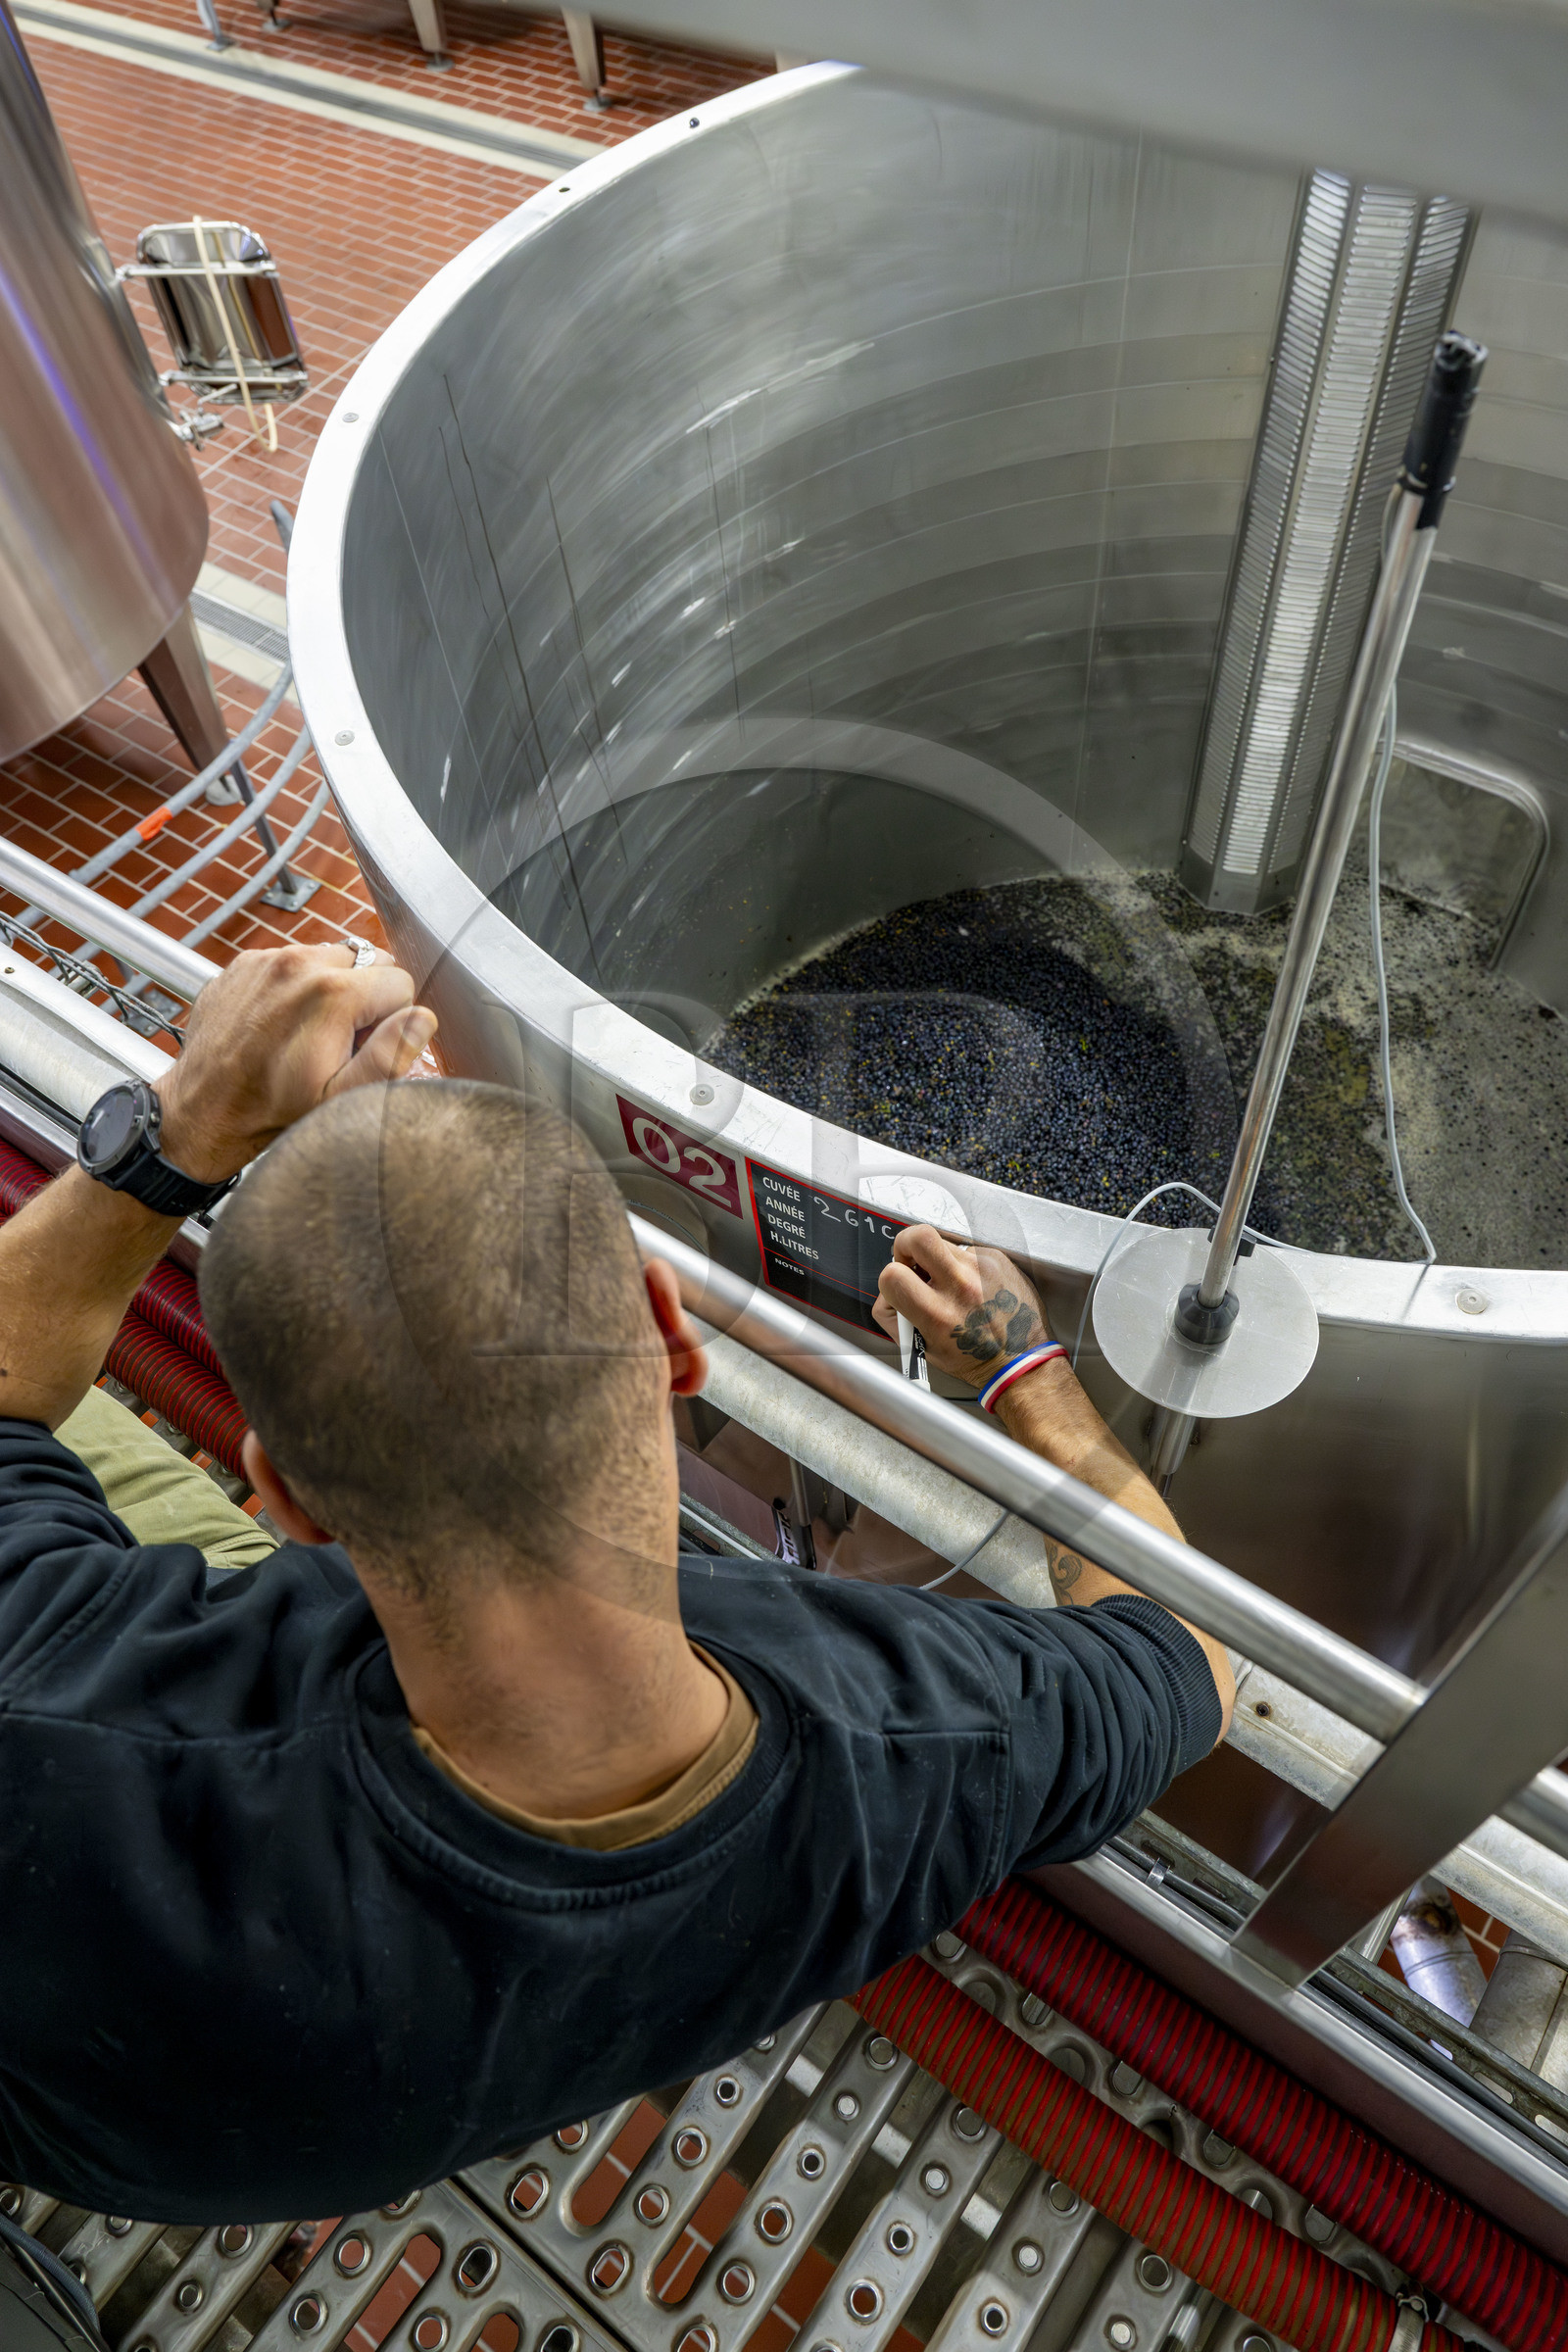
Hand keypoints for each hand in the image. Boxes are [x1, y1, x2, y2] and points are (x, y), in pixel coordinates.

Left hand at [155, 943, 436, 1182]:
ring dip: (331, 991)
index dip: (390, 1020)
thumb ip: (391, 1055)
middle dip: (364, 1000)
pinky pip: (294, 962)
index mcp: (331, 994)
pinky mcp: (245, 964)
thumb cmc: (269, 1110)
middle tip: (338, 1041)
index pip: (400, 983)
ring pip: (332, 960)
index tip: (362, 1046)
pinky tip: (281, 1023)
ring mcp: (267, 960)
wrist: (203, 1111)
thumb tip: (421, 1019)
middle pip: (369, 963)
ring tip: (307, 1033)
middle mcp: (298, 964)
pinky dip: (296, 987)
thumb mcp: (341, 1096)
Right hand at [873, 1227, 1050, 1388]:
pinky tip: (973, 1287)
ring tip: (949, 1283)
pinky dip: (964, 1266)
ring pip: (942, 1243)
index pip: (892, 1275)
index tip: (898, 1285)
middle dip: (905, 1244)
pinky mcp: (997, 1259)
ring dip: (937, 1259)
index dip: (889, 1279)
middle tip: (912, 1260)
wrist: (1022, 1360)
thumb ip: (896, 1319)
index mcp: (938, 1314)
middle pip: (918, 1236)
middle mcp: (962, 1287)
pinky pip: (967, 1251)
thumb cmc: (977, 1359)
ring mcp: (982, 1269)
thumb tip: (887, 1293)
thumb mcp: (925, 1349)